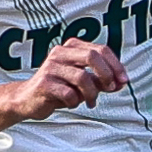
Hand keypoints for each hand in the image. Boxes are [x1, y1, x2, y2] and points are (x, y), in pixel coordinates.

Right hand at [11, 40, 125, 121]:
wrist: (27, 100)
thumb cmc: (58, 89)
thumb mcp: (84, 84)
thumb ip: (102, 81)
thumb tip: (122, 83)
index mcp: (71, 48)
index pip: (101, 49)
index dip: (116, 65)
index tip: (124, 80)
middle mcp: (60, 53)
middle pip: (92, 56)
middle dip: (107, 74)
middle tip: (110, 88)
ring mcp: (51, 67)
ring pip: (82, 77)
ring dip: (92, 93)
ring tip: (90, 102)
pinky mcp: (44, 83)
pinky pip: (69, 93)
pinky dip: (75, 101)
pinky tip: (71, 103)